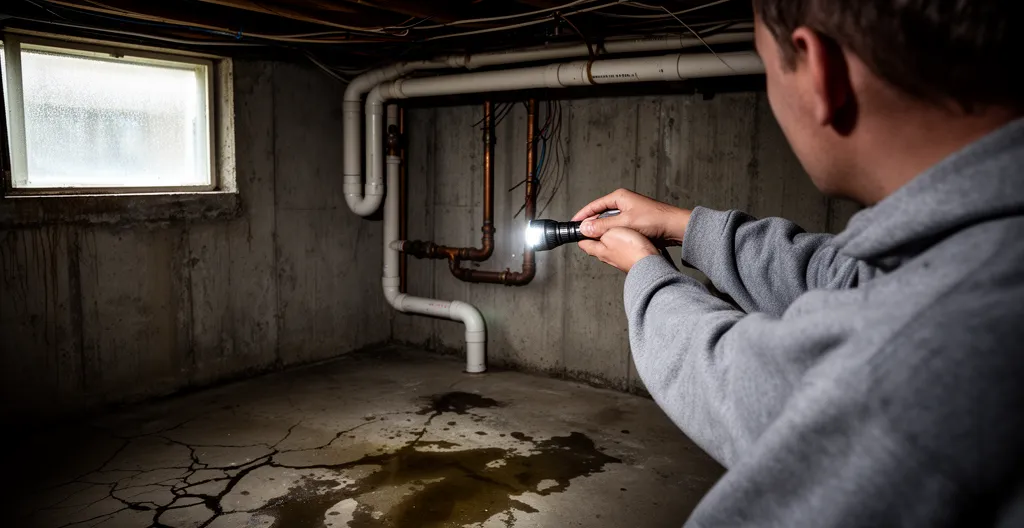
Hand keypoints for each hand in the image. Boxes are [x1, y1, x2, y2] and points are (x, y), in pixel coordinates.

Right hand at [572, 189, 690, 244]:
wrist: (675, 227)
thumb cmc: (654, 221)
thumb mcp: (625, 223)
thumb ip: (603, 226)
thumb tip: (585, 227)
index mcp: (619, 197)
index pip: (595, 205)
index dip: (583, 215)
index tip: (573, 223)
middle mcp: (624, 202)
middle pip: (601, 213)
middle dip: (591, 224)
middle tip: (582, 234)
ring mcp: (630, 211)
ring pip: (609, 221)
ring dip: (602, 229)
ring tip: (593, 238)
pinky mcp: (635, 220)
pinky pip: (617, 226)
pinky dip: (611, 232)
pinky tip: (609, 240)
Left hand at [578, 227, 658, 272]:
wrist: (651, 263)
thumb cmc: (632, 249)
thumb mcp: (610, 234)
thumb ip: (597, 230)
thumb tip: (584, 228)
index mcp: (598, 250)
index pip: (582, 242)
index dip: (582, 231)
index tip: (583, 223)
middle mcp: (607, 256)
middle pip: (596, 243)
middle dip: (597, 232)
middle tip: (600, 221)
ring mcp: (618, 259)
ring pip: (610, 245)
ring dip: (611, 235)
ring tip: (616, 225)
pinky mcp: (629, 258)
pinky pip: (622, 247)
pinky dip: (622, 239)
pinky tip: (628, 234)